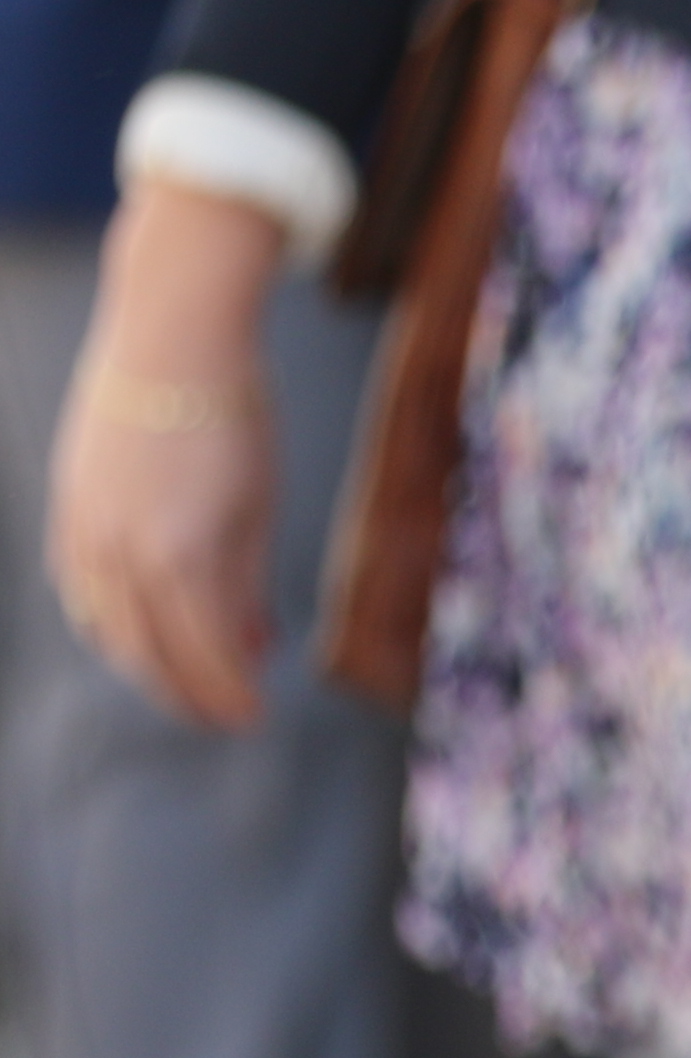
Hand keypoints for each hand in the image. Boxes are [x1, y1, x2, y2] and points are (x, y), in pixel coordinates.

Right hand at [49, 178, 292, 729]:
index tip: (255, 718)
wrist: (169, 339)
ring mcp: (83, 531)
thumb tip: (253, 647)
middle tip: (225, 716)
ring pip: (108, 629)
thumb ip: (247, 583)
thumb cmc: (231, 417)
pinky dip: (109, 624)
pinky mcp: (67, 510)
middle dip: (189, 694)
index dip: (229, 695)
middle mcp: (120, 553)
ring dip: (149, 666)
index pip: (204, 655)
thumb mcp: (256, 506)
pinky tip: (138, 633)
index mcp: (178, 555)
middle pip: (150, 656)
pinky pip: (80, 592)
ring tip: (190, 679)